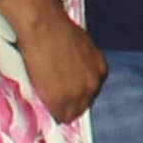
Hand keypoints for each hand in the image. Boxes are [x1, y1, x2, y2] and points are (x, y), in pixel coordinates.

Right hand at [17, 0, 106, 126]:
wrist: (44, 25)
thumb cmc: (56, 29)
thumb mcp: (77, 48)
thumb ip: (78, 65)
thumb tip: (68, 71)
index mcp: (100, 70)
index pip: (89, 93)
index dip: (75, 96)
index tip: (64, 95)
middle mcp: (94, 84)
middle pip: (82, 106)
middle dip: (69, 105)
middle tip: (52, 101)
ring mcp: (78, 93)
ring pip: (71, 114)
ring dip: (59, 111)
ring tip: (45, 103)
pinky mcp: (60, 100)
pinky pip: (58, 117)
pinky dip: (50, 115)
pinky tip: (42, 107)